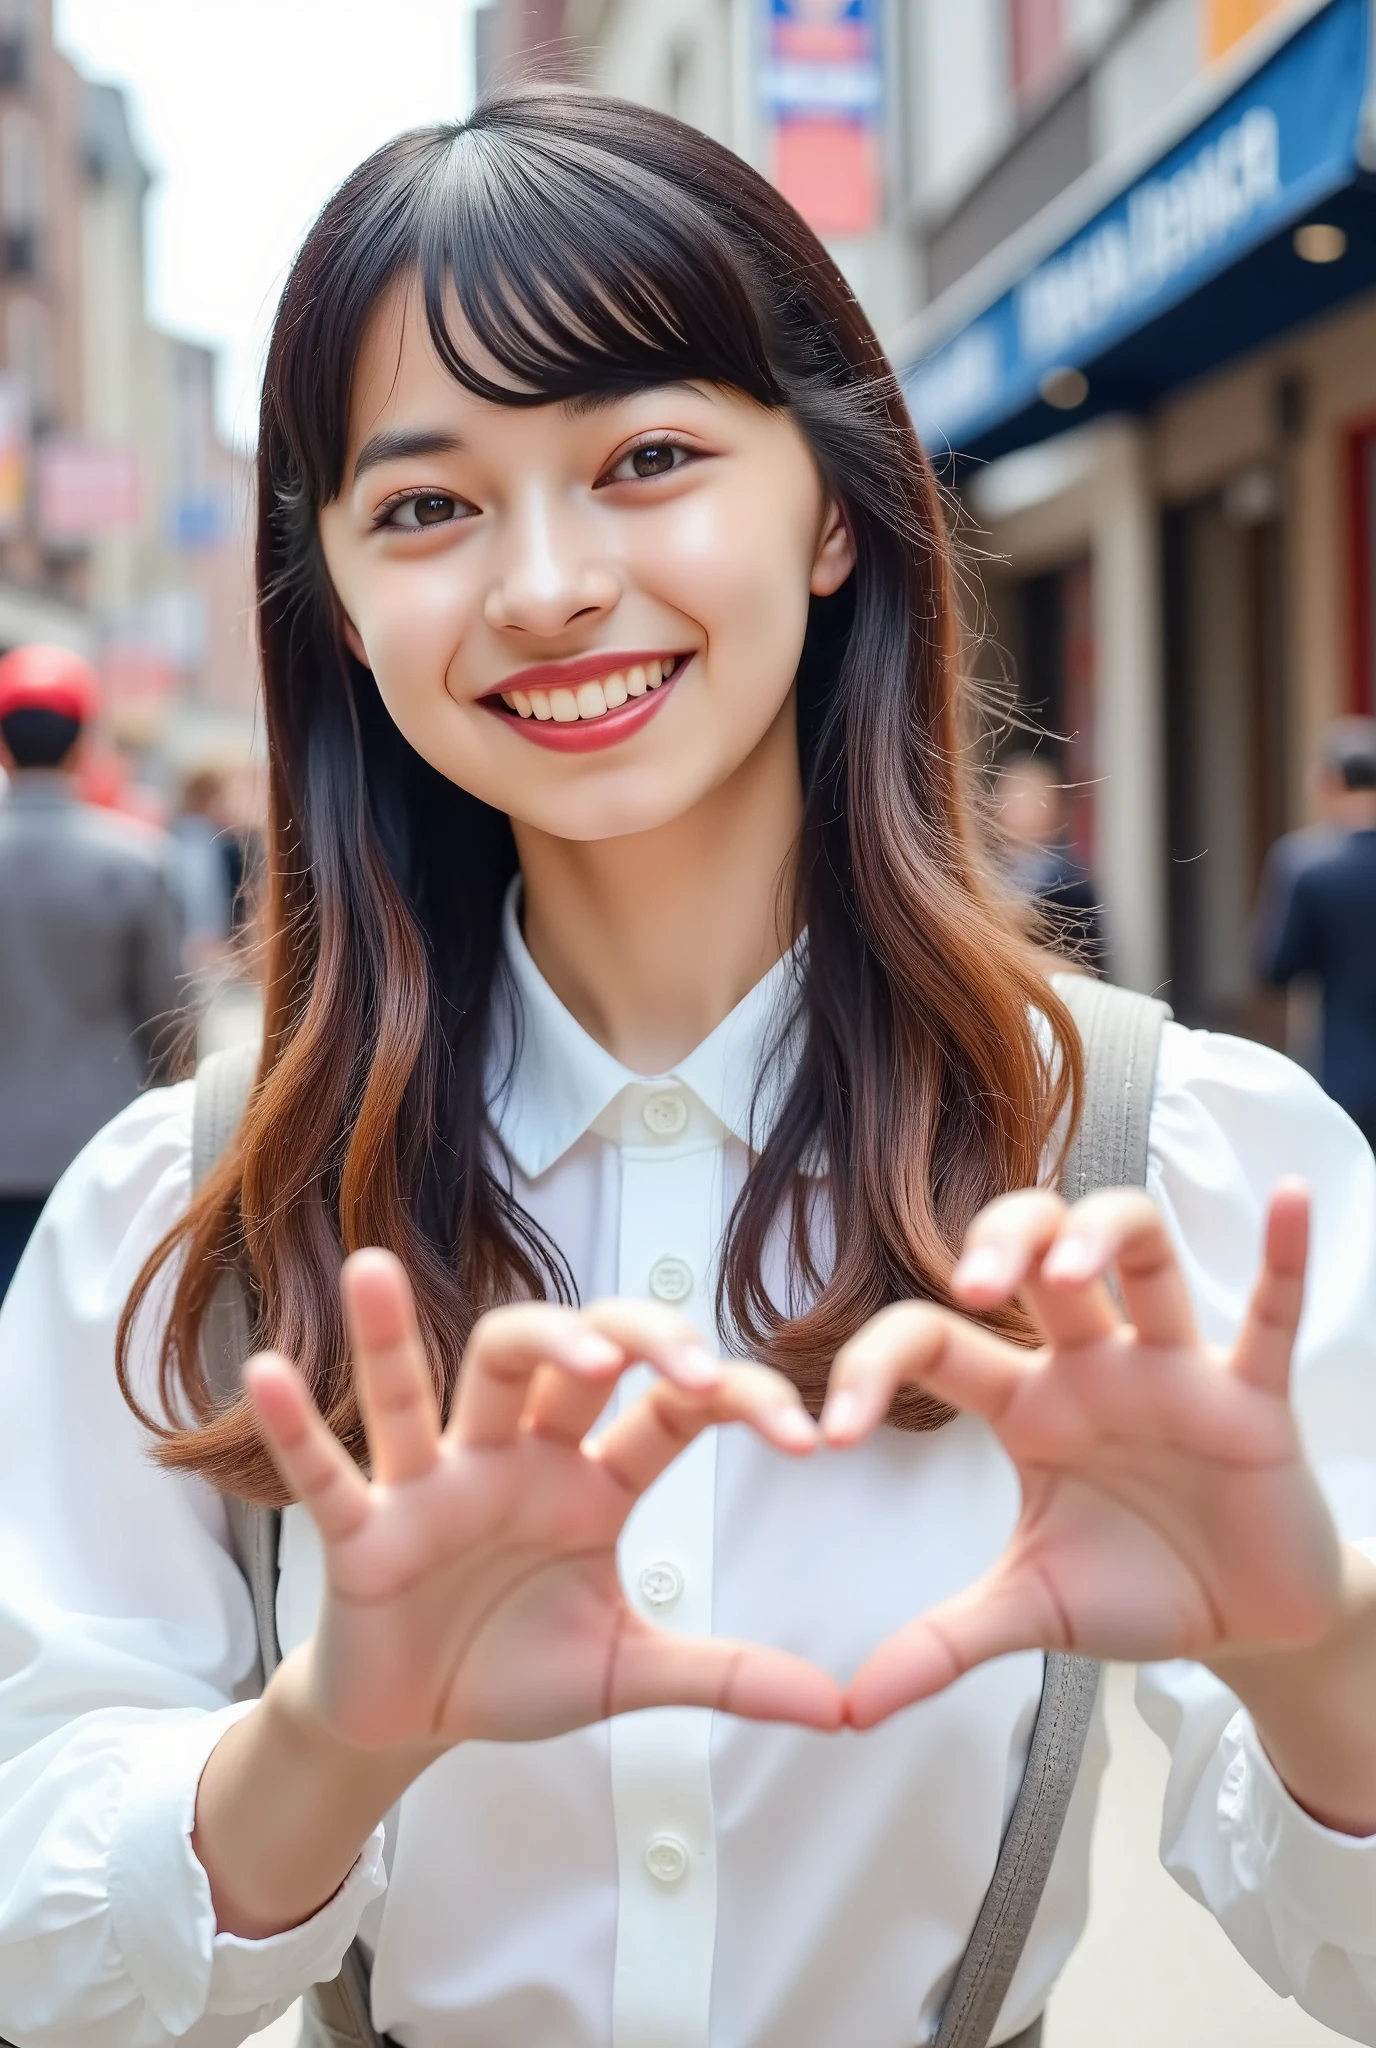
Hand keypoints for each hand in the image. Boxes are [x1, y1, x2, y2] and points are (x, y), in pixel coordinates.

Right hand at [247, 1251, 842, 1752]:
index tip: (807, 1434)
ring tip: (380, 1269)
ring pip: (431, 1383)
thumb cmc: (515, 1666)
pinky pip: (327, 1468)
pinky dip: (295, 1424)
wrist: (416, 1723)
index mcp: (590, 1478)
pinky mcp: (362, 1531)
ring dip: (402, 1334)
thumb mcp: (627, 1671)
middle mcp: (514, 1456)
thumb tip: (840, 1706)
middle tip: (671, 1358)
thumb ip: (726, 1676)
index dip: (735, 1400)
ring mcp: (433, 1485)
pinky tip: (267, 1370)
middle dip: (610, 1340)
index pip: (667, 1409)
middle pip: (551, 1357)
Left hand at [822, 1181, 1343, 1729]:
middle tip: (974, 1287)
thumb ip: (943, 1643)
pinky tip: (1289, 1197)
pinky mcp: (1253, 1397)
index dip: (873, 1368)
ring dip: (1106, 1237)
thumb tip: (847, 1708)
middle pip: (1037, 1249)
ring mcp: (1174, 1370)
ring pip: (1143, 1252)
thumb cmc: (1139, 1588)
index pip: (936, 1342)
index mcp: (1027, 1402)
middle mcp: (1093, 1364)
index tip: (831, 1436)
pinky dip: (1284, 1256)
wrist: (1249, 1628)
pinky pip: (1269, 1312)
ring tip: (1073, 1267)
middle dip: (1003, 1244)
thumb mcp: (1031, 1611)